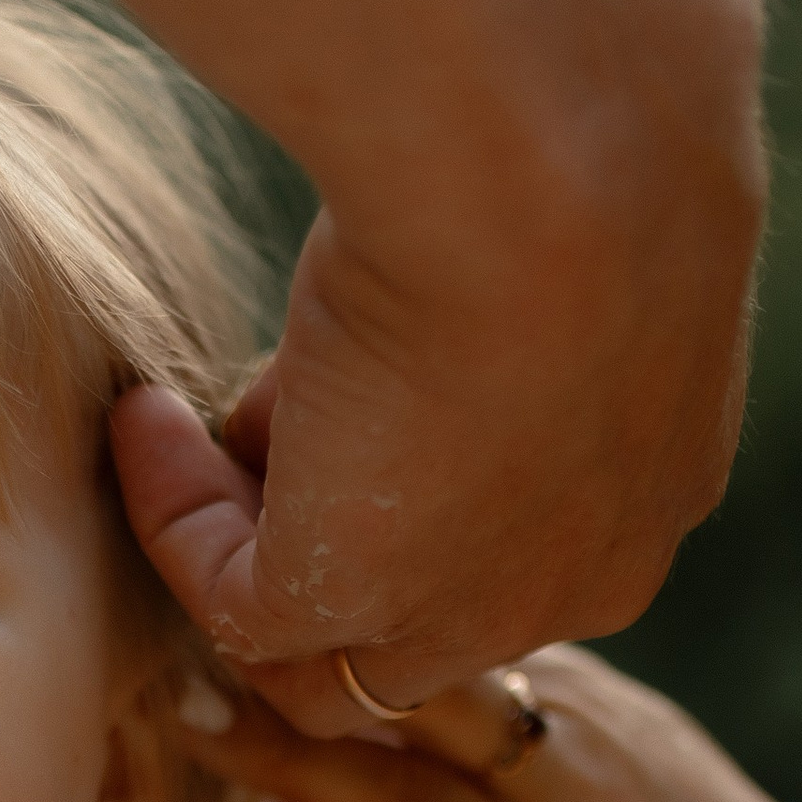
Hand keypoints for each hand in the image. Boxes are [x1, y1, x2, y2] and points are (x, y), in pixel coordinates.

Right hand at [109, 182, 748, 728]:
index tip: (329, 398)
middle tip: (248, 447)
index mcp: (653, 487)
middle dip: (328, 543)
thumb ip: (496, 310)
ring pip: (331, 656)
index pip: (515, 546)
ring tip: (180, 425)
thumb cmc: (579, 144)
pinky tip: (148, 418)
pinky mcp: (360, 598)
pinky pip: (235, 606)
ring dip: (241, 544)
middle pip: (425, 628)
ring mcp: (473, 609)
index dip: (406, 487)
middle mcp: (580, 578)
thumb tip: (389, 310)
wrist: (555, 159)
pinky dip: (175, 517)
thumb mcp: (552, 241)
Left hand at [159, 634, 801, 801]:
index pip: (453, 633)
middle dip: (292, 661)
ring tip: (192, 717)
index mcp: (590, 717)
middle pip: (417, 705)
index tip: (258, 559)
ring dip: (286, 762)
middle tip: (184, 616)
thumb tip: (391, 618)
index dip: (348, 594)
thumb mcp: (628, 741)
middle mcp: (578, 791)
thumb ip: (521, 694)